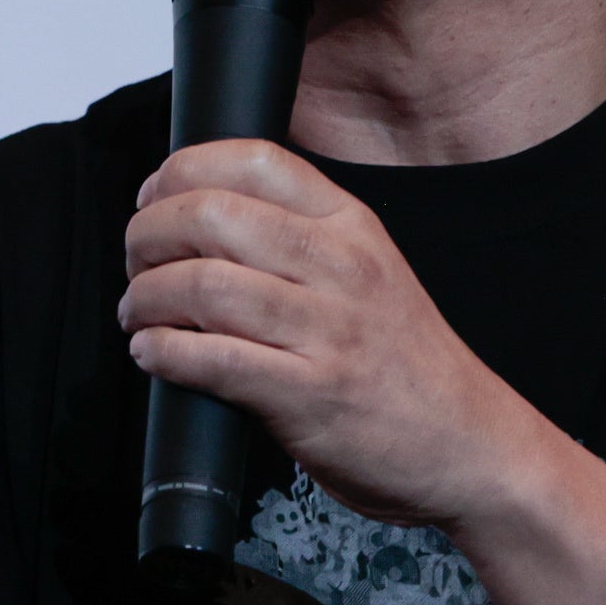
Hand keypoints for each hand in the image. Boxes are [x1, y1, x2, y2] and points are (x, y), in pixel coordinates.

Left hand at [120, 139, 549, 530]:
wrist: (468, 444)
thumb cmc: (406, 365)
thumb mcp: (369, 273)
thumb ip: (298, 242)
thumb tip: (197, 220)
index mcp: (352, 226)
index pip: (254, 160)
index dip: (183, 170)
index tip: (154, 198)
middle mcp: (341, 267)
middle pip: (211, 214)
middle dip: (148, 235)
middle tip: (137, 263)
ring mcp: (327, 331)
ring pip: (202, 284)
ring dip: (146, 297)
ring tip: (140, 315)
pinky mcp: (310, 395)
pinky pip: (211, 358)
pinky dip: (163, 352)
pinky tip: (154, 353)